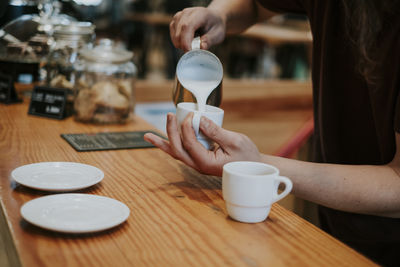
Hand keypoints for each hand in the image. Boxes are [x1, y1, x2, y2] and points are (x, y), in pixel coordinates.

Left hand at [144, 113, 260, 175]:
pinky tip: (161, 140)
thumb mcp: (235, 141)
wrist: (253, 169)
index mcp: (206, 163)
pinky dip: (171, 145)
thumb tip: (198, 119)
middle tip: (169, 116)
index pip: (190, 144)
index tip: (191, 115)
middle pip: (177, 149)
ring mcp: (197, 163)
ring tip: (147, 135)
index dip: (186, 129)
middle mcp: (198, 165)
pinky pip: (182, 152)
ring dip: (162, 142)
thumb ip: (215, 131)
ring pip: (176, 153)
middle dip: (170, 132)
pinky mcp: (199, 159)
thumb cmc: (247, 157)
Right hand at [169, 7, 225, 50]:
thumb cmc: (215, 26)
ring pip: (175, 35)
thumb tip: (201, 47)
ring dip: (181, 45)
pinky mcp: (175, 22)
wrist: (213, 18)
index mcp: (199, 14)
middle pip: (179, 32)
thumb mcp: (218, 34)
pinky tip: (188, 42)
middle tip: (194, 52)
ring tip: (193, 45)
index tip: (189, 52)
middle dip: (184, 46)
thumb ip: (210, 40)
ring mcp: (179, 17)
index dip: (186, 41)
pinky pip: (173, 36)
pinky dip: (179, 43)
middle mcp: (186, 13)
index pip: (187, 26)